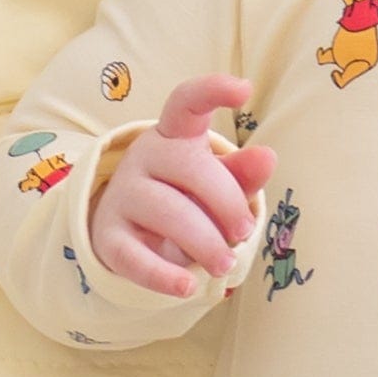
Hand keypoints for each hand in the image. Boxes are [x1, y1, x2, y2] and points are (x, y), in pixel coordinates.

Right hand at [89, 73, 275, 298]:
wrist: (128, 235)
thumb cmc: (186, 201)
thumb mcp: (217, 184)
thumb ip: (243, 174)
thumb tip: (267, 157)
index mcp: (174, 135)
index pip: (186, 102)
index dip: (212, 91)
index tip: (244, 89)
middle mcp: (143, 158)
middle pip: (190, 169)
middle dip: (227, 204)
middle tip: (244, 233)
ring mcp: (123, 197)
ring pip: (167, 213)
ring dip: (205, 243)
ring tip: (224, 264)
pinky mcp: (109, 239)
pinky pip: (134, 257)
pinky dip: (163, 276)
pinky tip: (187, 288)